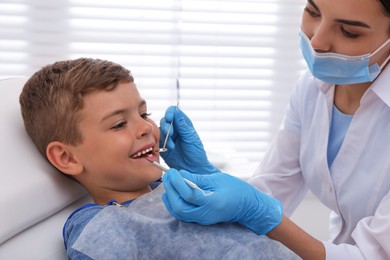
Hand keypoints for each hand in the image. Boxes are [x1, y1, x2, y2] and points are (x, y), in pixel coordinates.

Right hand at [159, 106, 218, 173]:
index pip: (174, 112)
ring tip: (171, 146)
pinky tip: (166, 149)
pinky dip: (159, 144)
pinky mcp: (163, 147)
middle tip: (171, 134)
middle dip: (166, 127)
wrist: (193, 169)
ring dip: (165, 137)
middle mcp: (175, 129)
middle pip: (165, 121)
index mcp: (183, 124)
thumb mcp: (191, 138)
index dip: (170, 113)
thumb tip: (176, 112)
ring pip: (160, 131)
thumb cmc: (196, 153)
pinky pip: (156, 141)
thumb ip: (183, 125)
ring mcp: (169, 138)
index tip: (170, 118)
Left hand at [162, 169, 282, 234]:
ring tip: (168, 183)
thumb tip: (180, 174)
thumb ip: (198, 178)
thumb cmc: (235, 189)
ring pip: (179, 213)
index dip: (178, 183)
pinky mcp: (200, 220)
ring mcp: (202, 219)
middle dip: (171, 190)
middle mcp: (205, 214)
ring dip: (170, 198)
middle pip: (180, 206)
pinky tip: (171, 194)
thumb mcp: (218, 179)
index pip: (189, 195)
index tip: (173, 172)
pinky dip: (174, 205)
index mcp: (212, 203)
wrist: (247, 206)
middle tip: (168, 175)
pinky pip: (182, 215)